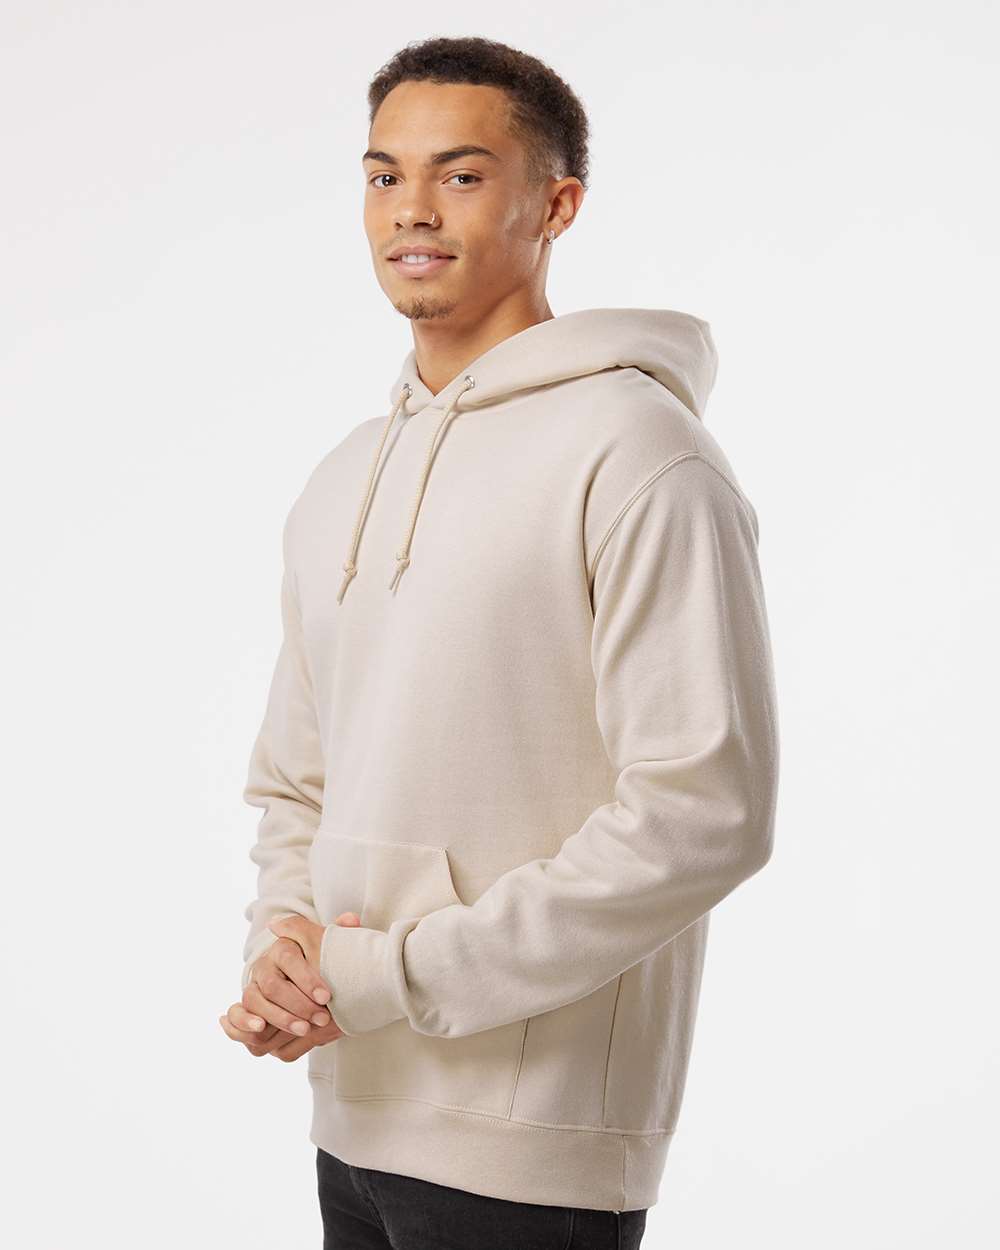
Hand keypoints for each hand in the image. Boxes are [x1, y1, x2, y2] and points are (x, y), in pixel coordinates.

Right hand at [219, 911, 359, 1058]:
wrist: (308, 992)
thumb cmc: (322, 969)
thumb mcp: (331, 954)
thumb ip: (338, 937)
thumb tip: (352, 920)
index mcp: (282, 948)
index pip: (289, 958)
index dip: (307, 978)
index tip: (326, 997)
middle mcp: (263, 966)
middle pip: (272, 983)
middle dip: (297, 1003)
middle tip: (322, 1018)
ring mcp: (251, 988)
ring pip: (254, 1000)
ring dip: (278, 1017)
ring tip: (303, 1030)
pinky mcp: (242, 1011)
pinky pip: (234, 1016)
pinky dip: (242, 1023)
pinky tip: (260, 1030)